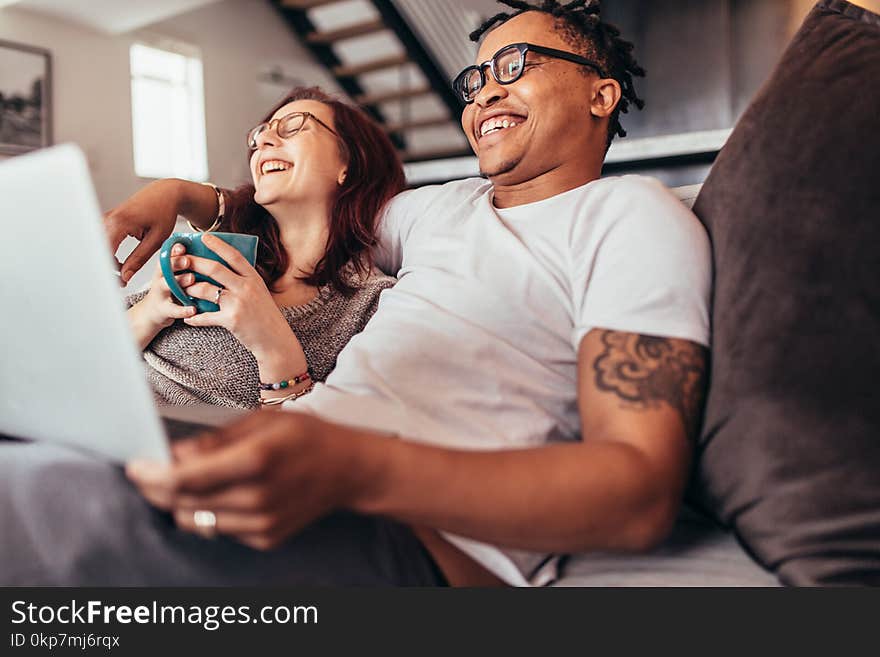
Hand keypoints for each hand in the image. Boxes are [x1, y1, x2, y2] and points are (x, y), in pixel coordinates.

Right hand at [104, 179, 182, 284]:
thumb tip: (124, 276)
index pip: (105, 253)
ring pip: (98, 247)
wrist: (165, 193)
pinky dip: (109, 254)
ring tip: (123, 273)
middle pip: (98, 251)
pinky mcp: (107, 220)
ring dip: (107, 262)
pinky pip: (102, 241)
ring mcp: (105, 218)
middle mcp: (108, 219)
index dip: (109, 271)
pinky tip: (120, 263)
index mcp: (120, 223)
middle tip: (121, 283)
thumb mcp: (156, 239)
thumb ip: (139, 258)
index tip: (120, 284)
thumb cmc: (164, 213)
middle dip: (107, 269)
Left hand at [126, 411, 377, 549]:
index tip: (135, 465)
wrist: (349, 469)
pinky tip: (224, 492)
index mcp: (255, 460)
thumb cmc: (306, 437)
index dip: (150, 474)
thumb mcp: (262, 420)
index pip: (183, 479)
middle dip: (157, 487)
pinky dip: (211, 512)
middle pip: (182, 502)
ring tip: (189, 480)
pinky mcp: (265, 538)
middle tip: (148, 471)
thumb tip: (175, 455)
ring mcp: (262, 522)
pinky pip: (219, 530)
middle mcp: (257, 497)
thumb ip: (216, 439)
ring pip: (195, 521)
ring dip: (182, 501)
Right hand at [137, 244, 197, 329]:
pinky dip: (183, 310)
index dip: (173, 250)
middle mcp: (160, 279)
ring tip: (191, 278)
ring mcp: (161, 294)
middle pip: (165, 268)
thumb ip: (184, 264)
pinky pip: (174, 310)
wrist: (151, 312)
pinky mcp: (164, 310)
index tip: (182, 245)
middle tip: (187, 259)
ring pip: (167, 286)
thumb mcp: (174, 275)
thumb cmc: (169, 290)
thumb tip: (206, 247)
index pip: (167, 256)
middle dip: (175, 263)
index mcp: (164, 269)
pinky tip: (193, 309)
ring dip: (179, 281)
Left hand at [179, 233, 294, 359]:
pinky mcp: (231, 319)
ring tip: (183, 290)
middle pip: (214, 269)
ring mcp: (238, 303)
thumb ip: (244, 280)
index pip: (234, 256)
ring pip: (206, 290)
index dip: (218, 244)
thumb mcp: (260, 292)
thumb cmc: (266, 316)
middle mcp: (246, 287)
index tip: (204, 237)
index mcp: (253, 278)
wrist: (275, 340)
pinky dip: (195, 318)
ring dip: (190, 289)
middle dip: (194, 262)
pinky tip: (188, 319)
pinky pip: (206, 316)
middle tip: (180, 259)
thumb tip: (223, 269)